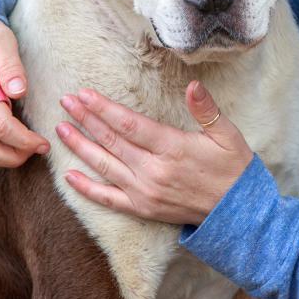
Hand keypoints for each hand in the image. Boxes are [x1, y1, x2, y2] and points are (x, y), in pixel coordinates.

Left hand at [56, 81, 252, 224]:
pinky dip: (86, 188)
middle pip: (112, 141)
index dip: (104, 108)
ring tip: (61, 129)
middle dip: (86, 120)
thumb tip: (193, 85)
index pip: (130, 125)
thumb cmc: (233, 168)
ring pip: (105, 166)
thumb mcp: (227, 135)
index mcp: (173, 148)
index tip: (85, 94)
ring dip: (81, 147)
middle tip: (66, 102)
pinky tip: (69, 175)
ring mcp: (145, 193)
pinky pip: (108, 199)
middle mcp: (154, 171)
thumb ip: (206, 110)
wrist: (237, 213)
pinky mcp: (142, 209)